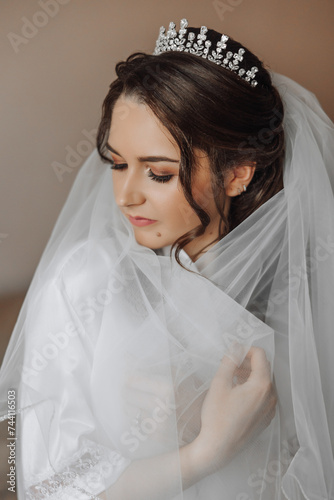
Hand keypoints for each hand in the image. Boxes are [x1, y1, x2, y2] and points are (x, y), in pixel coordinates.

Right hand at [191, 346, 276, 474]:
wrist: (218, 448)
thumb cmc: (217, 416)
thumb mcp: (219, 383)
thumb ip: (230, 361)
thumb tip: (236, 347)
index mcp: (262, 385)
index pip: (260, 355)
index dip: (245, 350)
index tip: (231, 354)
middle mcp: (271, 396)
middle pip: (263, 368)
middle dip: (247, 362)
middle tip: (228, 364)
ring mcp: (270, 409)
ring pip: (263, 382)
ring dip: (249, 375)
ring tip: (231, 378)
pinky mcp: (266, 419)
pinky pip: (263, 396)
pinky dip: (252, 389)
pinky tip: (237, 394)